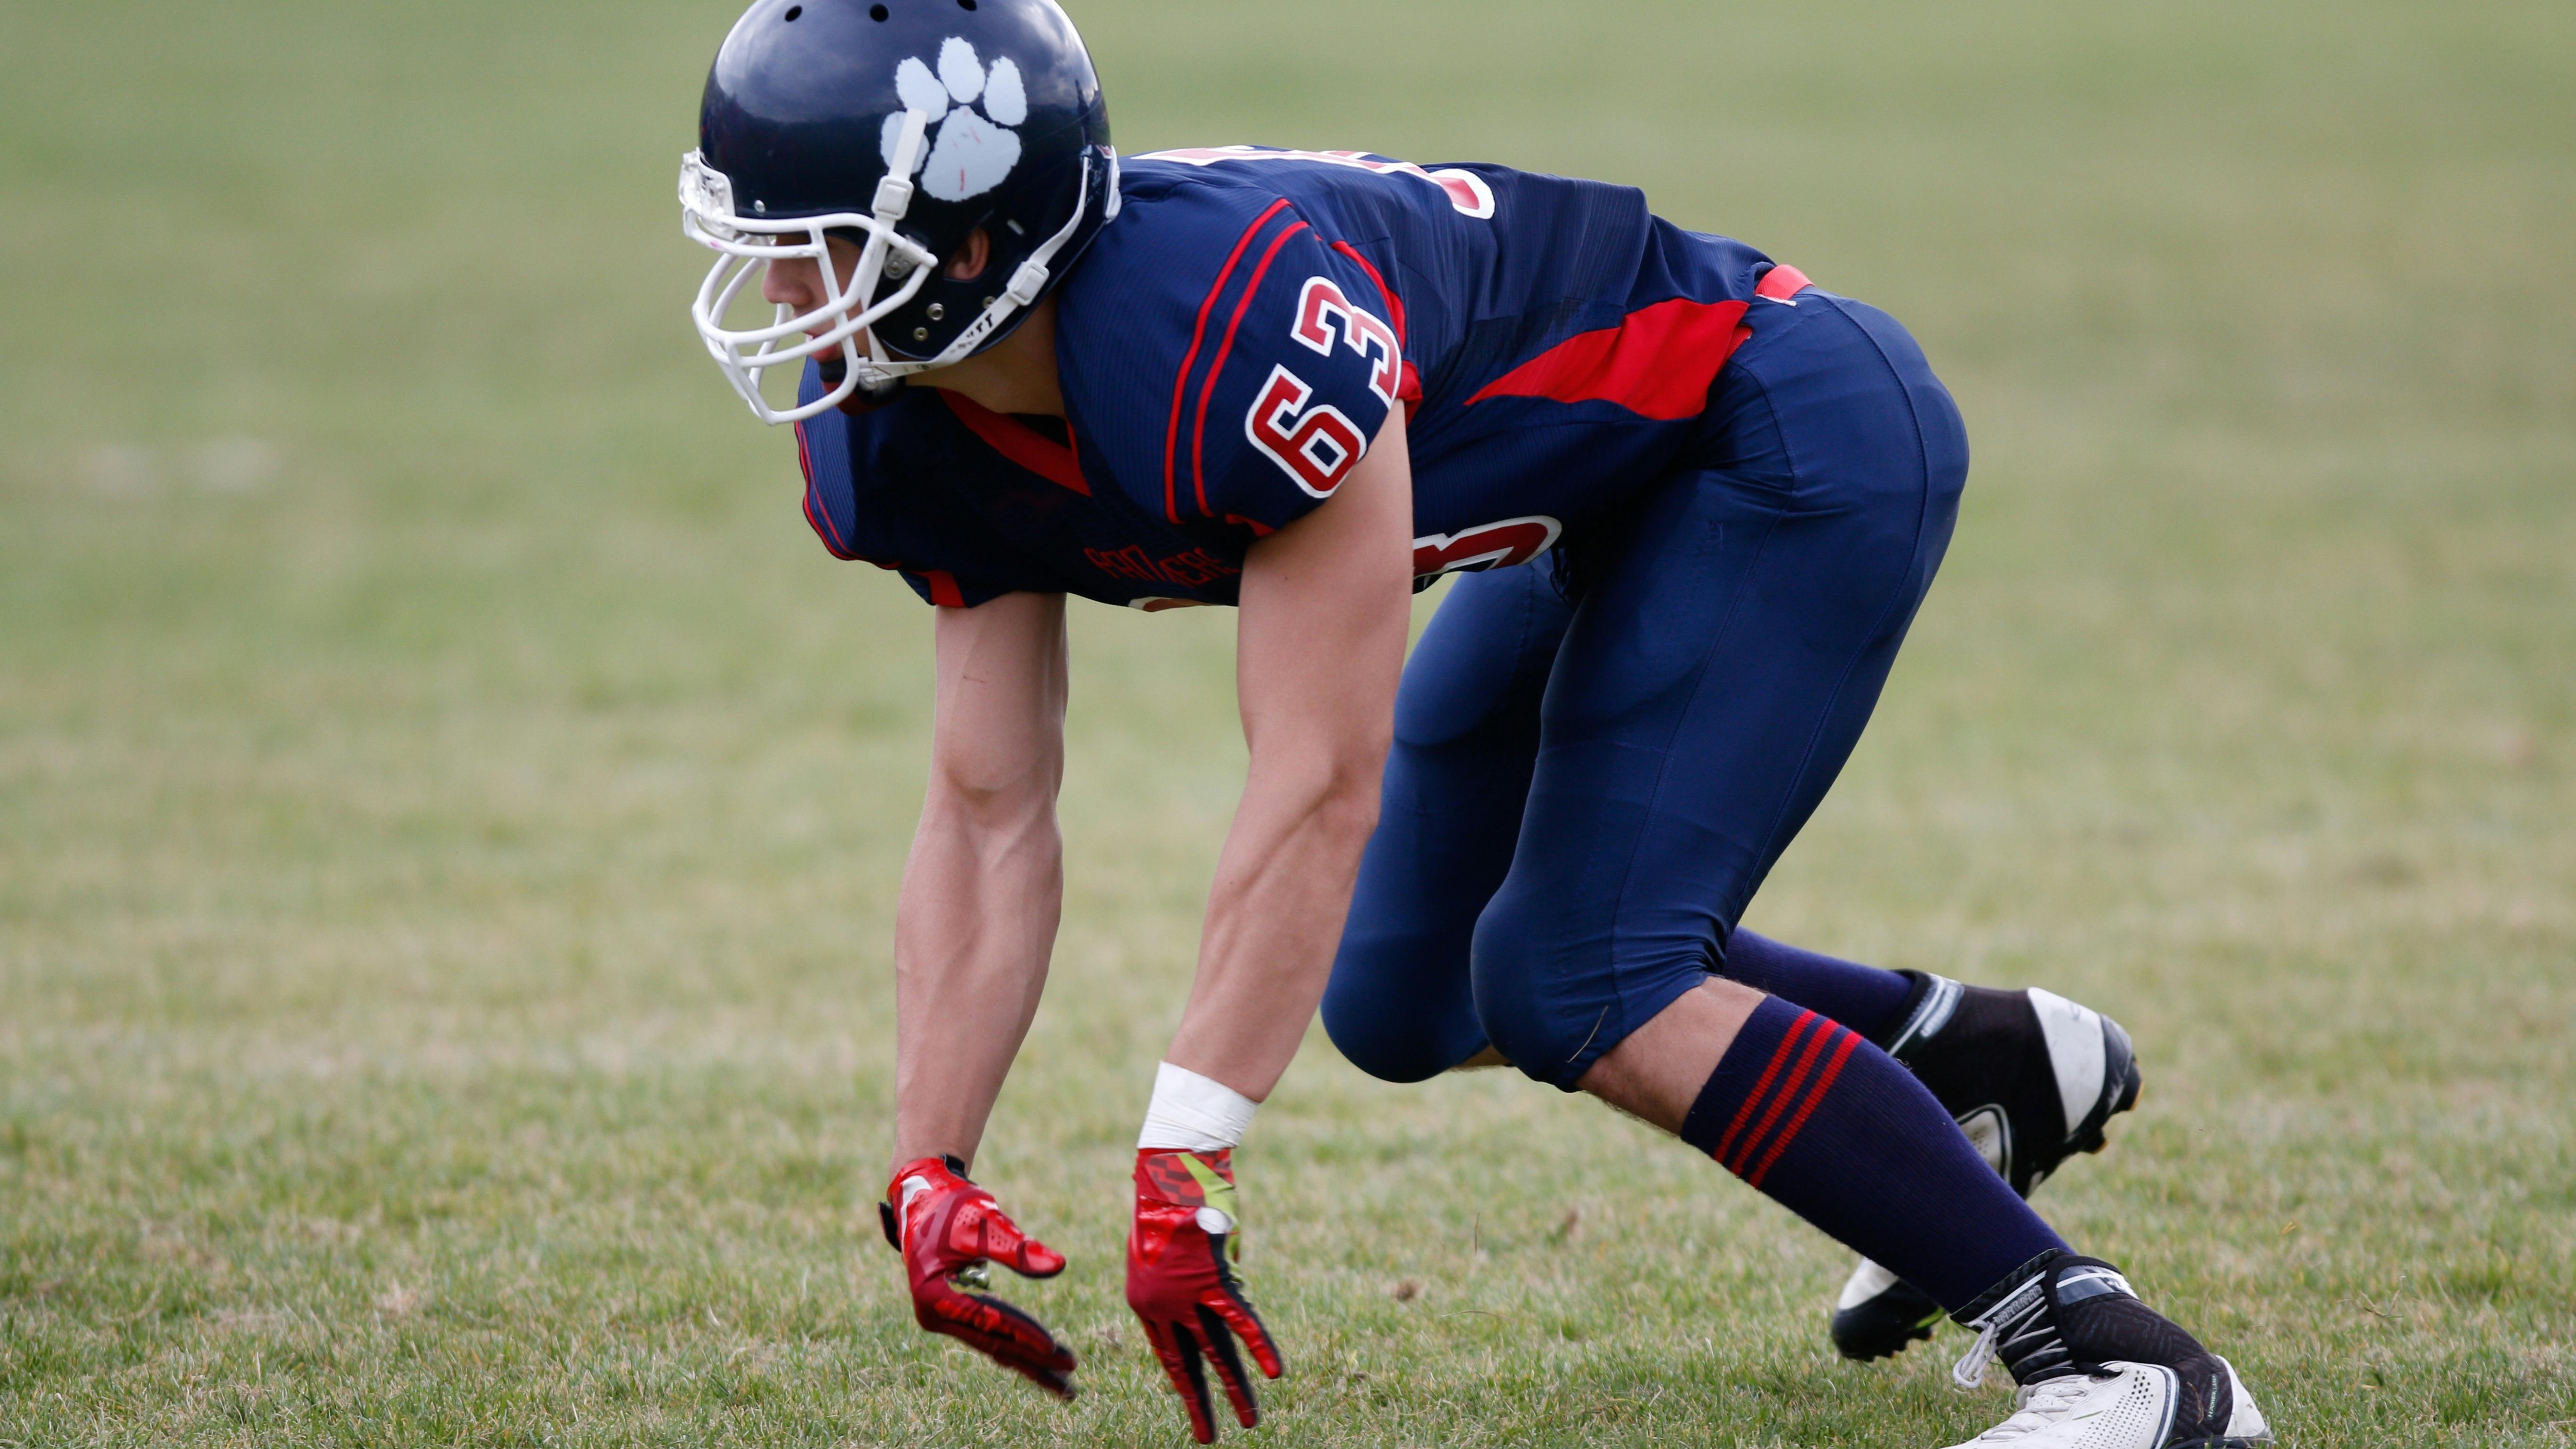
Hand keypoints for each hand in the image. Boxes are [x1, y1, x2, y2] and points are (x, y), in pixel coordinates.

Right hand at [882, 1155, 1077, 1398]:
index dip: (1024, 1333)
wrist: (925, 1195)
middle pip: (993, 1344)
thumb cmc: (952, 1206)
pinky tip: (1043, 1357)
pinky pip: (990, 1332)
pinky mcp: (954, 1312)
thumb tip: (1059, 1266)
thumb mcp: (984, 1224)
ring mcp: (943, 1317)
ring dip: (1029, 1361)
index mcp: (935, 1297)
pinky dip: (1017, 1343)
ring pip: (994, 1344)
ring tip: (1066, 1382)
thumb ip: (1019, 1250)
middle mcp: (935, 1315)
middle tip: (1071, 1380)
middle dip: (1033, 1361)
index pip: (989, 1322)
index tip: (1055, 1350)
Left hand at [1126, 1149, 1283, 1442]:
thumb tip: (1228, 1290)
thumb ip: (1197, 1273)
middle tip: (1210, 1436)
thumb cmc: (1168, 1198)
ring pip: (1215, 1351)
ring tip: (1249, 1422)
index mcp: (1145, 1300)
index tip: (1197, 1401)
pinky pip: (1238, 1319)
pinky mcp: (1208, 1279)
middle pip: (1188, 1361)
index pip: (1169, 1350)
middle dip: (1201, 1402)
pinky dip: (1259, 1345)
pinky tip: (1275, 1373)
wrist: (1167, 1170)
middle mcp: (1160, 1304)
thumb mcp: (1175, 1244)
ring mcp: (1183, 1295)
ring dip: (1234, 1389)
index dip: (1185, 1378)